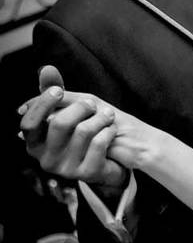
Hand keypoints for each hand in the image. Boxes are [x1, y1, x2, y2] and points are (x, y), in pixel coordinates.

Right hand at [19, 66, 125, 194]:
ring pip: (83, 132)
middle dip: (80, 107)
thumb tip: (47, 68)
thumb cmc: (85, 134)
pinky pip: (100, 143)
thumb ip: (55, 94)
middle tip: (92, 103)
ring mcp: (66, 169)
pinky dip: (110, 131)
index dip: (43, 104)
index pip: (29, 123)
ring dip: (100, 117)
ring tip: (109, 115)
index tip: (59, 90)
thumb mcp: (69, 113)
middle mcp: (46, 159)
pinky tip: (112, 130)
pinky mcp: (87, 173)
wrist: (111, 161)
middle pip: (59, 123)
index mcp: (36, 144)